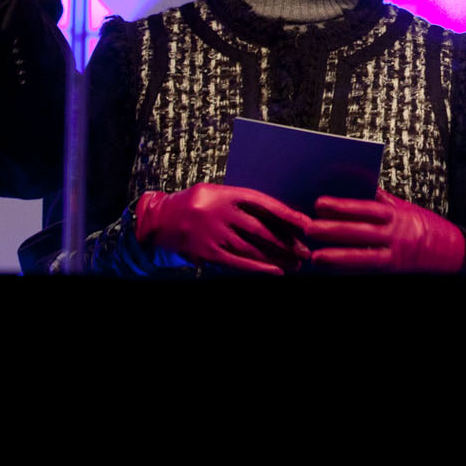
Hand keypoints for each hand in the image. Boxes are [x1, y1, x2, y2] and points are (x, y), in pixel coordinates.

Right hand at [133, 183, 311, 273]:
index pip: (263, 203)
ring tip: (295, 263)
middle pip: (260, 229)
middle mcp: (219, 213)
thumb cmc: (196, 205)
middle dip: (286, 241)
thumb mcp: (217, 194)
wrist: (159, 221)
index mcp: (225, 194)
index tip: (306, 223)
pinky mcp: (207, 253)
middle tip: (305, 250)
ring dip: (276, 257)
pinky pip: (238, 263)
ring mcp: (212, 234)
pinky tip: (275, 271)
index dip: (286, 215)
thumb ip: (243, 204)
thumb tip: (279, 218)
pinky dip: (259, 268)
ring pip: (252, 248)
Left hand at [305, 190, 465, 272]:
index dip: (342, 206)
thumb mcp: (405, 208)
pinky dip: (350, 271)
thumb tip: (355, 188)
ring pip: (363, 257)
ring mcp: (395, 256)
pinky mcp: (394, 271)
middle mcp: (396, 235)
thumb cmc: (426, 226)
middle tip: (309, 228)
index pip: (366, 208)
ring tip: (316, 257)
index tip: (320, 204)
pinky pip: (369, 271)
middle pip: (360, 232)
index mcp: (397, 215)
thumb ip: (381, 201)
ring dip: (337, 257)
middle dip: (333, 230)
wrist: (452, 251)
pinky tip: (334, 271)